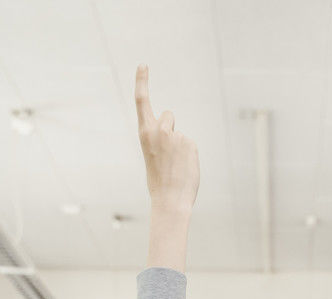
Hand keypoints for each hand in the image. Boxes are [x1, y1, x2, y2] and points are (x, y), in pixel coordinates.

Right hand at [135, 65, 198, 214]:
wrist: (170, 200)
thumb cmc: (159, 182)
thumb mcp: (152, 156)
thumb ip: (159, 140)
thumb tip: (174, 136)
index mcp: (144, 133)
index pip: (141, 101)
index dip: (142, 81)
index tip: (143, 65)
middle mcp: (159, 130)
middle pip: (169, 115)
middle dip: (170, 126)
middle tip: (168, 150)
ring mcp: (175, 135)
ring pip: (180, 134)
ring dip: (180, 146)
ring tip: (176, 165)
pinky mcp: (190, 142)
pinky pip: (190, 145)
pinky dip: (189, 156)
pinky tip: (184, 168)